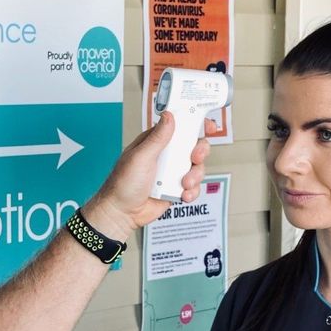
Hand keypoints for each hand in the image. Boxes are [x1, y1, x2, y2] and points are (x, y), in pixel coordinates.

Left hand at [84, 112, 209, 240]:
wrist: (122, 213)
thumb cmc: (123, 184)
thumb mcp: (140, 157)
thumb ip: (157, 138)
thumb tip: (169, 117)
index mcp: (155, 142)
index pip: (179, 127)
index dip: (195, 123)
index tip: (208, 125)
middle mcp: (166, 155)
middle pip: (194, 146)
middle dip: (200, 152)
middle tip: (195, 157)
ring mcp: (172, 172)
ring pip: (197, 168)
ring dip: (195, 175)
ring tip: (184, 184)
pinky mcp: (176, 188)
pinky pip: (194, 187)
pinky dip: (192, 191)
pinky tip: (183, 195)